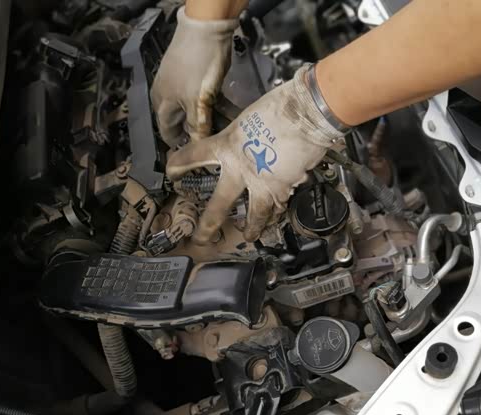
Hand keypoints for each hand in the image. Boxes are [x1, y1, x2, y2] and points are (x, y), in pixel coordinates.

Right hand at [151, 7, 238, 147]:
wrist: (207, 28)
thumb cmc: (197, 65)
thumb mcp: (198, 101)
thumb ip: (197, 126)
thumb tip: (197, 148)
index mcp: (163, 104)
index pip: (168, 133)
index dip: (181, 147)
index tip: (197, 158)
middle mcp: (170, 96)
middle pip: (185, 123)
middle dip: (202, 134)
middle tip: (219, 147)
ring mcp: (185, 86)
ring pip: (199, 111)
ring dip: (214, 121)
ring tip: (231, 133)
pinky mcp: (199, 78)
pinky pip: (208, 99)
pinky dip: (219, 107)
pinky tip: (234, 115)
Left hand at [167, 66, 345, 242]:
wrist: (308, 114)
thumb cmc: (279, 107)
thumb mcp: (248, 119)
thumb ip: (241, 137)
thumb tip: (245, 144)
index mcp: (227, 148)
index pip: (194, 156)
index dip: (179, 164)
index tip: (171, 171)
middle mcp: (241, 171)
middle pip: (219, 205)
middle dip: (208, 225)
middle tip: (200, 240)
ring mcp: (264, 183)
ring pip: (255, 214)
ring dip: (251, 228)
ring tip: (248, 237)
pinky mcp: (286, 187)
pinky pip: (279, 204)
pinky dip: (277, 210)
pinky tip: (275, 216)